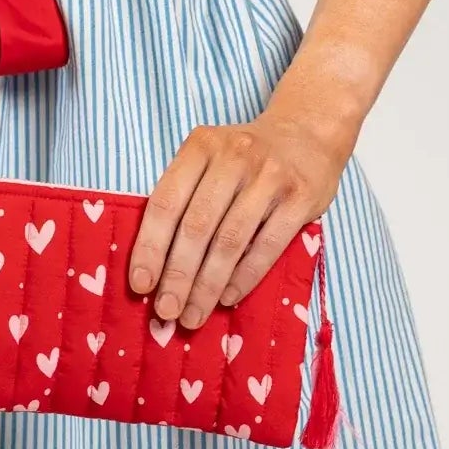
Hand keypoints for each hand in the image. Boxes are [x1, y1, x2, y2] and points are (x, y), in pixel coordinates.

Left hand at [129, 110, 351, 327]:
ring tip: (192, 316)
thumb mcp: (209, 160)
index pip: (166, 203)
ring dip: (207, 285)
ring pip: (230, 241)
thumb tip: (155, 265)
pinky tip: (227, 298)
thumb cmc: (245, 159)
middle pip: (196, 227)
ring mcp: (270, 176)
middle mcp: (234, 156)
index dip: (149, 247)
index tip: (140, 285)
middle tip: (165, 312)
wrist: (307, 133)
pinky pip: (268, 246)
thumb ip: (185, 198)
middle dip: (177, 276)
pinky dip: (244, 277)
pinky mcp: (301, 197)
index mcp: (201, 146)